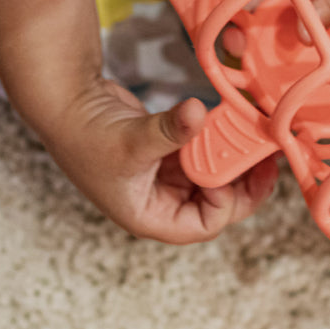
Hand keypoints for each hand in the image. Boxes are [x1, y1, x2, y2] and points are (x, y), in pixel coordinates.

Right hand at [36, 78, 277, 243]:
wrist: (64, 103)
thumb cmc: (86, 135)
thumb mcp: (133, 140)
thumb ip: (171, 131)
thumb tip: (199, 112)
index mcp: (148, 216)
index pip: (202, 226)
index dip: (226, 203)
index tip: (237, 172)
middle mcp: (158, 202)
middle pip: (213, 204)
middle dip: (239, 183)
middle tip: (264, 159)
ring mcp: (162, 178)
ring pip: (209, 178)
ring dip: (229, 161)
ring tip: (253, 140)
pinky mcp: (165, 154)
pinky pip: (200, 155)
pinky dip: (214, 143)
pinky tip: (230, 127)